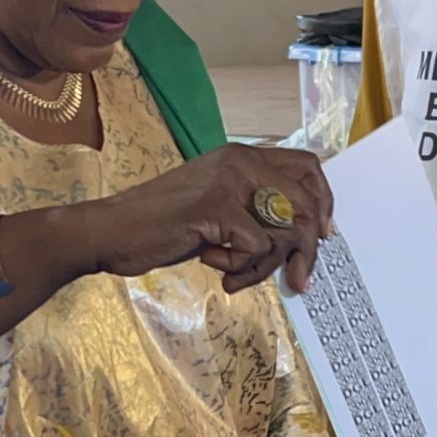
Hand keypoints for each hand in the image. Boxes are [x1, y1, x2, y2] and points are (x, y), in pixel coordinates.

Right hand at [77, 144, 334, 293]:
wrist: (111, 231)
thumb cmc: (164, 226)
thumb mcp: (218, 209)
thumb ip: (256, 209)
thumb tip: (307, 234)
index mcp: (243, 155)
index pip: (308, 167)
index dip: (324, 202)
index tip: (323, 237)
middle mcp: (240, 160)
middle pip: (307, 205)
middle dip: (307, 251)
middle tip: (298, 281)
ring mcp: (228, 181)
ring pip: (284, 231)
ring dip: (264, 266)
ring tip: (233, 274)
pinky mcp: (216, 206)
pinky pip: (257, 248)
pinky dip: (239, 268)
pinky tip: (212, 264)